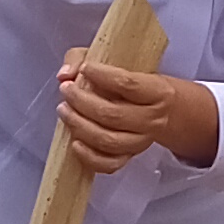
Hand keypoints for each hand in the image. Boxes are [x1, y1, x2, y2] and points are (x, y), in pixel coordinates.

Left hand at [57, 52, 216, 174]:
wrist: (157, 107)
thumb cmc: (131, 81)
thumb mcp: (114, 58)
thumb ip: (84, 58)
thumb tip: (65, 74)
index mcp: (158, 91)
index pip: (128, 84)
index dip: (102, 76)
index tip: (85, 69)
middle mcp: (153, 119)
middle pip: (114, 115)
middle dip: (82, 102)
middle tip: (66, 90)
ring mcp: (142, 141)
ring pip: (109, 141)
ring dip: (80, 126)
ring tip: (64, 110)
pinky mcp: (130, 156)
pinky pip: (110, 164)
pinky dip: (89, 157)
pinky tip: (75, 142)